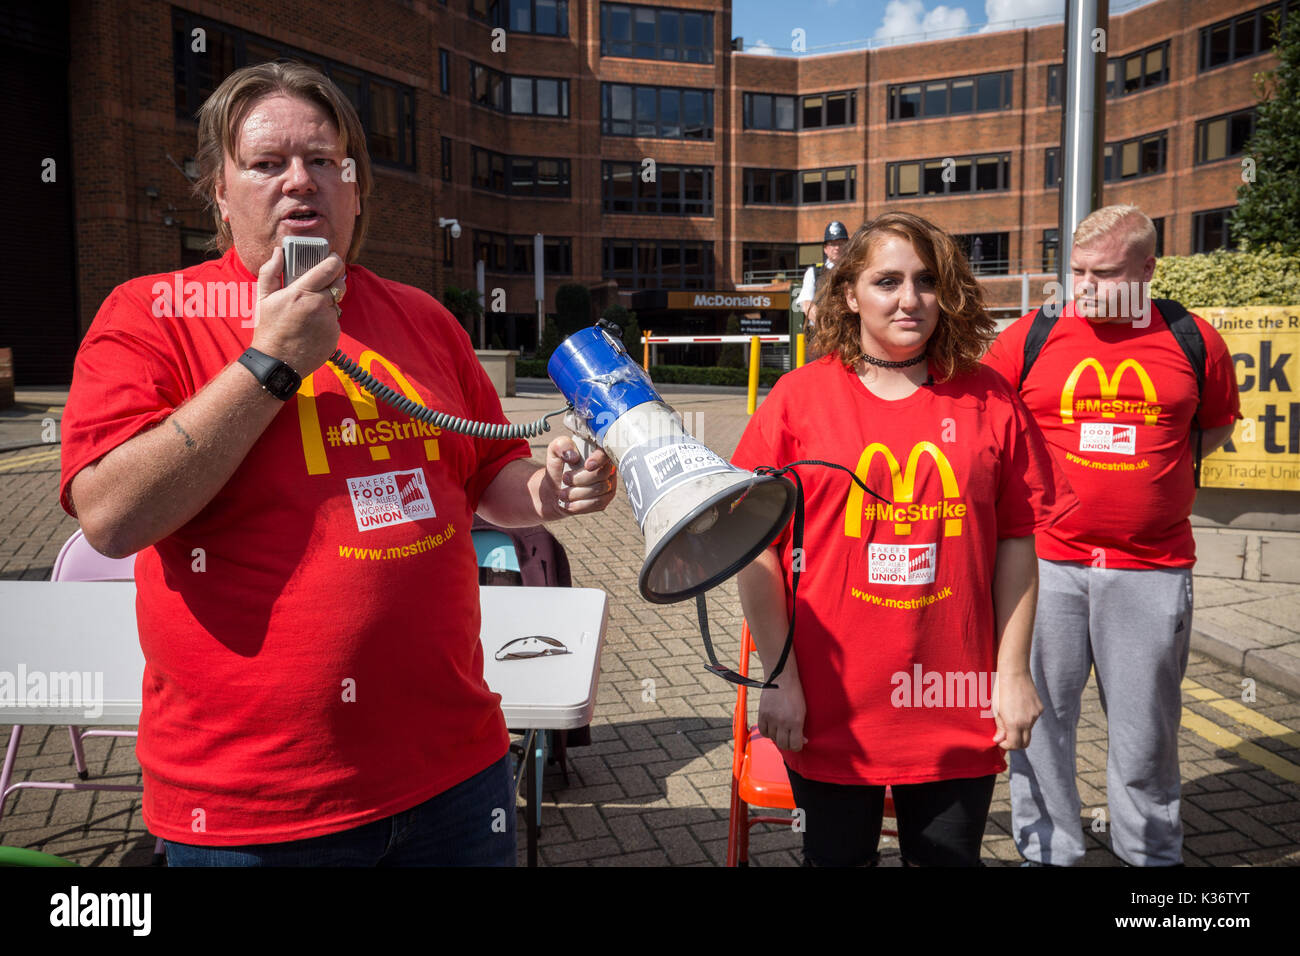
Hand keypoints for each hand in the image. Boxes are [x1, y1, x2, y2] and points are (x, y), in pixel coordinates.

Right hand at [250, 246, 345, 373]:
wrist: (278, 363)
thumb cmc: (268, 329)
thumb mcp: (263, 298)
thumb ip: (271, 272)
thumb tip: (279, 252)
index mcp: (302, 292)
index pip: (329, 268)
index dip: (334, 260)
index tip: (333, 258)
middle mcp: (319, 305)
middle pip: (339, 284)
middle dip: (333, 281)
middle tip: (322, 283)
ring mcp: (329, 321)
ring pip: (336, 303)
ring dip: (327, 303)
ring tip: (308, 311)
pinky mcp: (335, 335)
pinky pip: (334, 320)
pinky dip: (326, 320)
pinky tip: (312, 327)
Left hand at [544, 436, 616, 516]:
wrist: (553, 490)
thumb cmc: (558, 467)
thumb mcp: (554, 452)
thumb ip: (562, 445)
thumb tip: (573, 456)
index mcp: (598, 453)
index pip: (606, 452)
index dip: (599, 459)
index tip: (587, 465)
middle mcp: (607, 468)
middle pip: (602, 474)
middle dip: (580, 479)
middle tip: (565, 479)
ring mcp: (608, 486)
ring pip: (599, 490)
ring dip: (577, 493)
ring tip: (562, 493)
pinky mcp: (604, 501)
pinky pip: (597, 503)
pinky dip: (580, 505)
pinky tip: (569, 504)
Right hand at [757, 674, 806, 751]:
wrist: (781, 679)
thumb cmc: (795, 693)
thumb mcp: (802, 710)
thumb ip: (801, 727)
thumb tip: (802, 740)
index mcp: (796, 721)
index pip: (795, 745)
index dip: (798, 746)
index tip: (799, 742)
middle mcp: (783, 722)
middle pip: (783, 745)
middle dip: (788, 744)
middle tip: (790, 739)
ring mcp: (771, 718)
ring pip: (773, 739)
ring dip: (777, 737)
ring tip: (781, 731)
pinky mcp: (762, 714)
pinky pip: (763, 731)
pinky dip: (767, 733)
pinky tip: (772, 729)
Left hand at [991, 671, 1042, 750]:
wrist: (1014, 672)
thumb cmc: (1000, 690)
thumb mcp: (995, 709)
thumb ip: (999, 727)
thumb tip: (999, 740)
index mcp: (1014, 723)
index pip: (1014, 745)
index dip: (1006, 745)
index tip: (999, 739)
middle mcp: (1028, 722)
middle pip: (1025, 743)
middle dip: (1015, 743)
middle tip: (1006, 736)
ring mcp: (1036, 715)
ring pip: (1029, 730)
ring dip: (1020, 728)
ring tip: (1011, 714)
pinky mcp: (1040, 708)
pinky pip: (1033, 719)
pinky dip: (1026, 718)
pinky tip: (1019, 706)